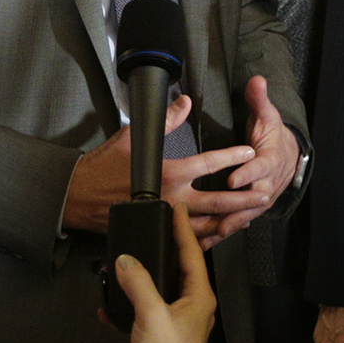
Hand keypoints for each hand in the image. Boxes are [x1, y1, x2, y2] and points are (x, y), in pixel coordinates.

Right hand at [63, 95, 266, 241]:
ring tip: (250, 216)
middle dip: (243, 197)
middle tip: (263, 193)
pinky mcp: (158, 229)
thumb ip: (164, 121)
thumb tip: (184, 103)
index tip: (249, 152)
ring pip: (206, 224)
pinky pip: (187, 239)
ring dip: (230, 220)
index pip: (209, 163)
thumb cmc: (103, 167)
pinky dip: (207, 237)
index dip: (232, 156)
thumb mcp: (132, 137)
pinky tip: (220, 234)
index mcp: (168, 173)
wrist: (80, 197)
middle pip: (217, 200)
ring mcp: (166, 218)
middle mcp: (171, 198)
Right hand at [112, 203, 215, 342]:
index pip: (192, 253)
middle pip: (178, 268)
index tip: (177, 209)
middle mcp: (191, 307)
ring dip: (141, 278)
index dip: (183, 229)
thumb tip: (126, 261)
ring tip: (127, 262)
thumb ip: (137, 283)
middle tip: (156, 226)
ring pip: (159, 289)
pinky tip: (110, 306)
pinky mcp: (158, 336)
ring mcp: (175, 322)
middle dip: (165, 248)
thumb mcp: (151, 313)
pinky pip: (142, 311)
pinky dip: (127, 305)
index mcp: (199, 297)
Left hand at [204, 76, 299, 246]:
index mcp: (270, 159)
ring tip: (215, 234)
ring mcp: (262, 197)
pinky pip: (241, 220)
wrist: (291, 155)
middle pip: (255, 198)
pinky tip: (211, 241)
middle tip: (222, 216)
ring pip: (249, 214)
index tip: (232, 178)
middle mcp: (268, 182)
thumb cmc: (274, 135)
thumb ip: (260, 100)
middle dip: (239, 208)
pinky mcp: (254, 207)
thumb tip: (257, 80)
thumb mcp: (268, 115)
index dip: (247, 173)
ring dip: (233, 224)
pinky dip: (228, 230)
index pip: (260, 168)